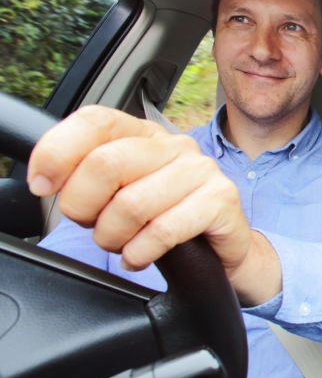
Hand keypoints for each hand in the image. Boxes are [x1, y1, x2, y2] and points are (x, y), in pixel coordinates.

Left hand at [27, 106, 278, 305]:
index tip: (43, 185)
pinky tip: (139, 256)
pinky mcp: (222, 200)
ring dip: (113, 237)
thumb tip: (45, 179)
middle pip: (107, 163)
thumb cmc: (166, 218)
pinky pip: (163, 230)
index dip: (58, 151)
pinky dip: (141, 252)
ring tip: (121, 245)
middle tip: (92, 226)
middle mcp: (175, 146)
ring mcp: (202, 170)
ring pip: (131, 204)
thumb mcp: (122, 191)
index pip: (96, 121)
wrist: (222, 248)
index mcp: (145, 134)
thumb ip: (89, 175)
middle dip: (83, 206)